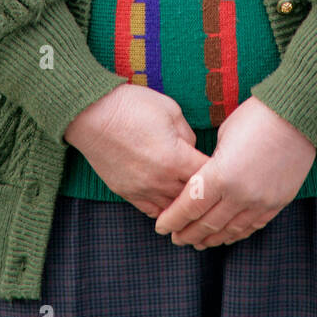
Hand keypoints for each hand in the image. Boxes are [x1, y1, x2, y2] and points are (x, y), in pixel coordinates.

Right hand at [63, 83, 210, 218]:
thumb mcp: (170, 109)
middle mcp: (161, 180)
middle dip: (204, 190)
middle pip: (192, 197)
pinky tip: (169, 199)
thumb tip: (192, 149)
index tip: (224, 166)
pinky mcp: (126, 193)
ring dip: (183, 202)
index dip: (220, 171)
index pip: (208, 175)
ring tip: (192, 195)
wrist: (92, 115)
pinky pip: (151, 211)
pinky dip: (163, 208)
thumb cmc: (131, 106)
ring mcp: (142, 190)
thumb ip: (187, 133)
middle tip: (213, 184)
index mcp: (175, 158)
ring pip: (173, 209)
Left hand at [153, 96, 316, 248]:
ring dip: (210, 238)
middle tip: (175, 237)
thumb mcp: (224, 136)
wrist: (296, 116)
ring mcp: (260, 202)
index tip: (161, 226)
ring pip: (230, 230)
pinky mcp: (277, 203)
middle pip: (207, 223)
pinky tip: (225, 235)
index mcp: (221, 175)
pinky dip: (235, 233)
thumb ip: (212, 163)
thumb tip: (205, 178)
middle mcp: (240, 194)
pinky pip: (252, 226)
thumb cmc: (255, 117)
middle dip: (187, 233)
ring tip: (197, 242)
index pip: (190, 206)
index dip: (173, 219)